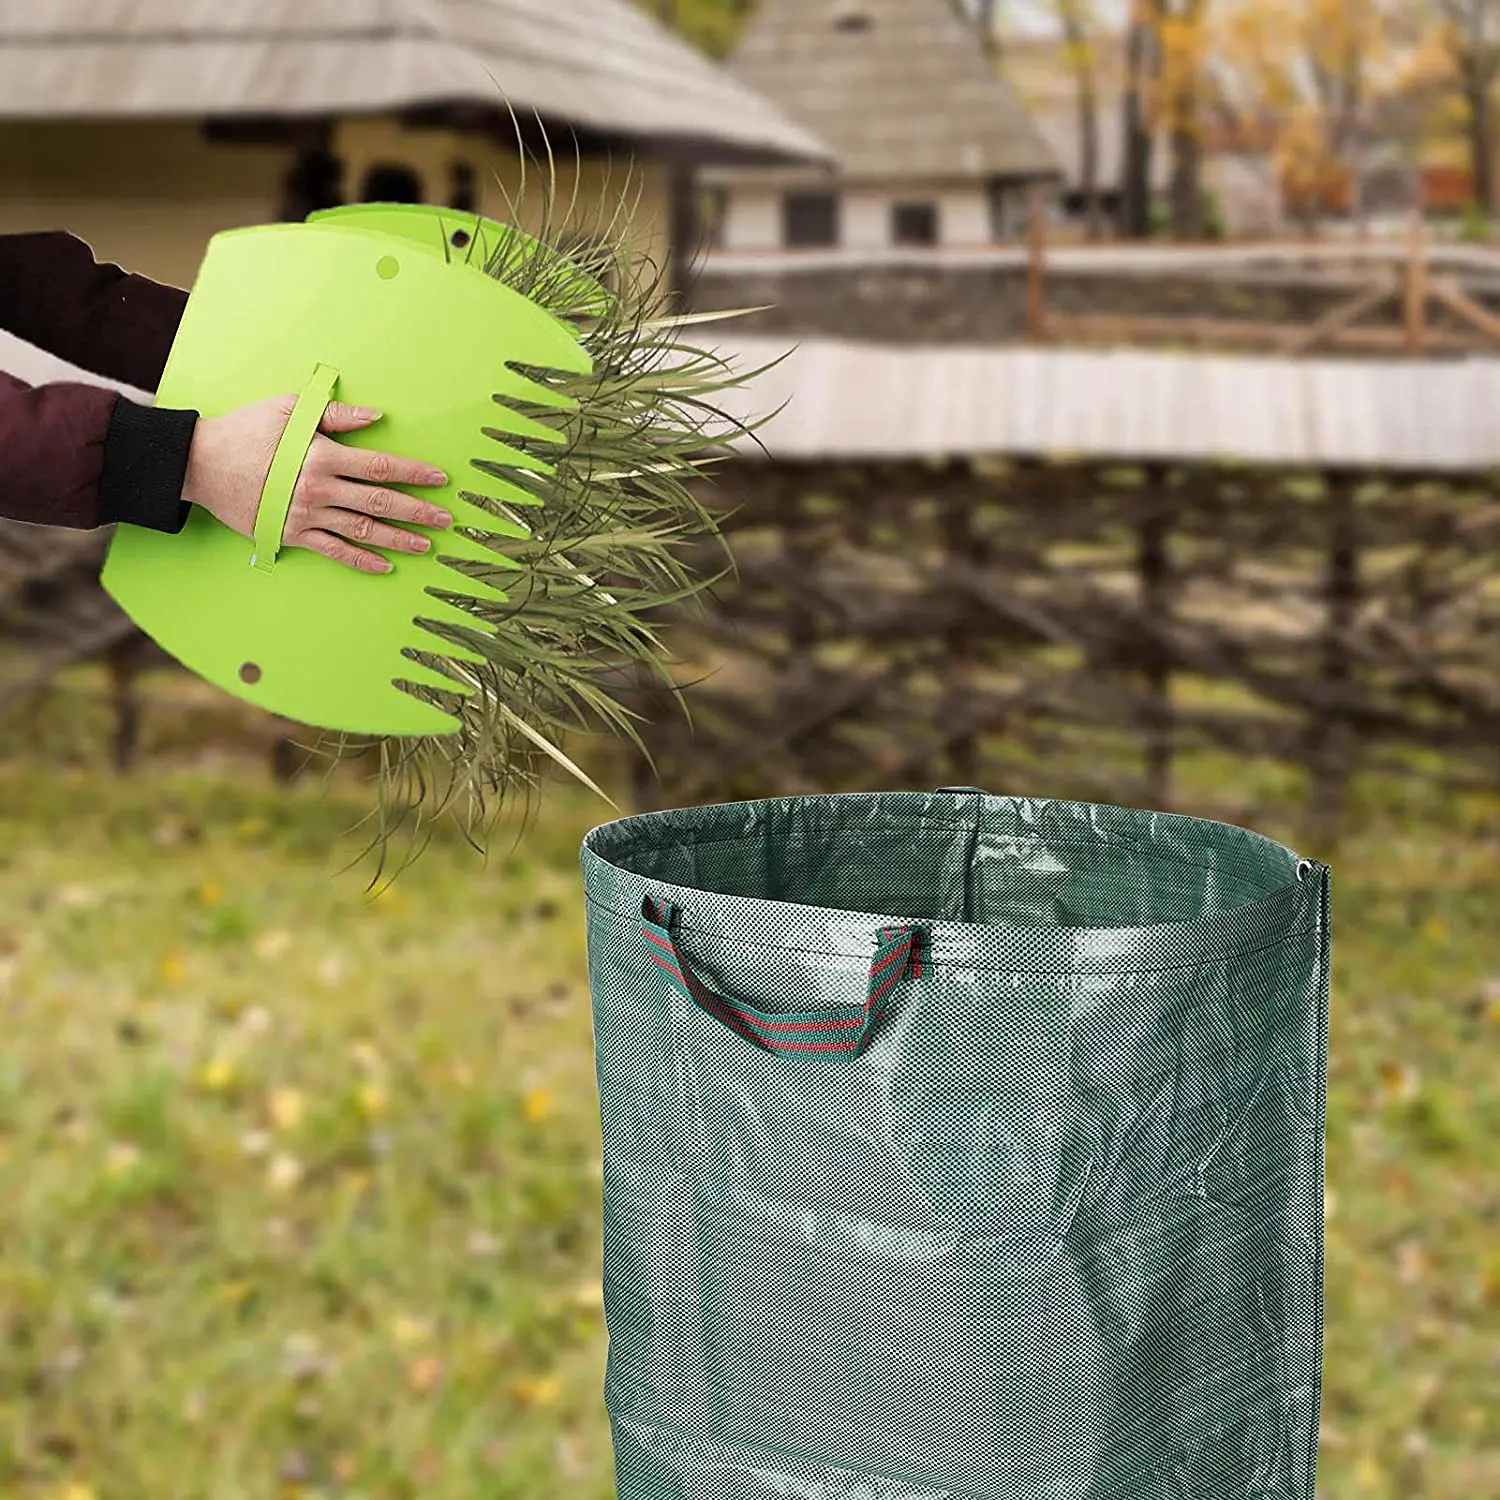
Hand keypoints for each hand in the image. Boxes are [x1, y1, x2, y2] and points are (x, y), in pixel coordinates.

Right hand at [181, 395, 451, 572]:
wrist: (200, 462)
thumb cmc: (246, 430)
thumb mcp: (289, 409)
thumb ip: (335, 415)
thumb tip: (375, 416)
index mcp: (322, 456)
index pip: (380, 467)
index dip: (414, 473)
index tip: (439, 478)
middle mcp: (318, 489)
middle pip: (380, 502)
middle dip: (417, 510)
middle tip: (446, 519)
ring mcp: (306, 515)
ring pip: (362, 530)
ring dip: (398, 538)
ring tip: (426, 544)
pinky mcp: (291, 533)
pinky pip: (333, 551)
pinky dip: (361, 560)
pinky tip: (384, 565)